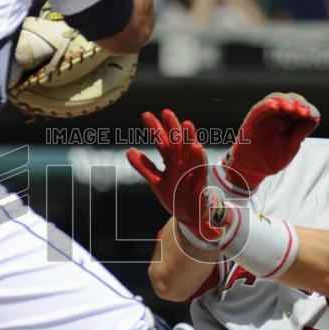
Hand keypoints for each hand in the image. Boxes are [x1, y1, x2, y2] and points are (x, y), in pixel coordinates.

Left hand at [126, 109, 220, 241]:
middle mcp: (182, 164)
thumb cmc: (175, 196)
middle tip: (166, 112)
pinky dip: (198, 158)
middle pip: (176, 143)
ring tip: (186, 124)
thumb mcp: (157, 181)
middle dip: (172, 128)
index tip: (146, 115)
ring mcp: (191, 173)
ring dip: (189, 139)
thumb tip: (129, 151)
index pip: (162, 142)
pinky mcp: (199, 184)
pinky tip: (197, 146)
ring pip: (190, 153)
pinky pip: (199, 170)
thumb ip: (144, 167)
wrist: (192, 217)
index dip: (156, 129)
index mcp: (171, 162)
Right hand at [213, 92, 319, 195]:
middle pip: (288, 101)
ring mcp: (264, 118)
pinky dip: (266, 106)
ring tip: (291, 107)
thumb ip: (301, 132)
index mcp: (288, 121)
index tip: (311, 114)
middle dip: (297, 103)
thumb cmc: (272, 158)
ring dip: (283, 101)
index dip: (306, 109)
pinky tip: (274, 106)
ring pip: (274, 100)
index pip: (298, 108)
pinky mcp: (251, 121)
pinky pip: (258, 110)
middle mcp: (277, 116)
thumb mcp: (291, 146)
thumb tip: (315, 118)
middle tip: (302, 110)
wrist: (255, 169)